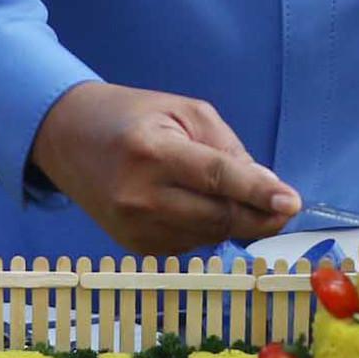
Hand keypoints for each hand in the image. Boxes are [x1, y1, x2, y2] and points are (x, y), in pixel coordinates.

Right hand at [28, 81, 298, 254]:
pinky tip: (193, 204)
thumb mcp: (184, 111)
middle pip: (219, 217)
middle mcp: (139, 197)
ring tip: (224, 192)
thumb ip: (227, 148)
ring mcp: (133, 228)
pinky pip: (190, 244)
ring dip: (232, 220)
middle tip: (284, 206)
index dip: (258, 192)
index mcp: (152, 153)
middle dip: (259, 215)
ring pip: (209, 235)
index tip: (292, 203)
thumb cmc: (132, 115)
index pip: (216, 178)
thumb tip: (267, 188)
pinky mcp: (134, 247)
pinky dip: (206, 228)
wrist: (66, 138)